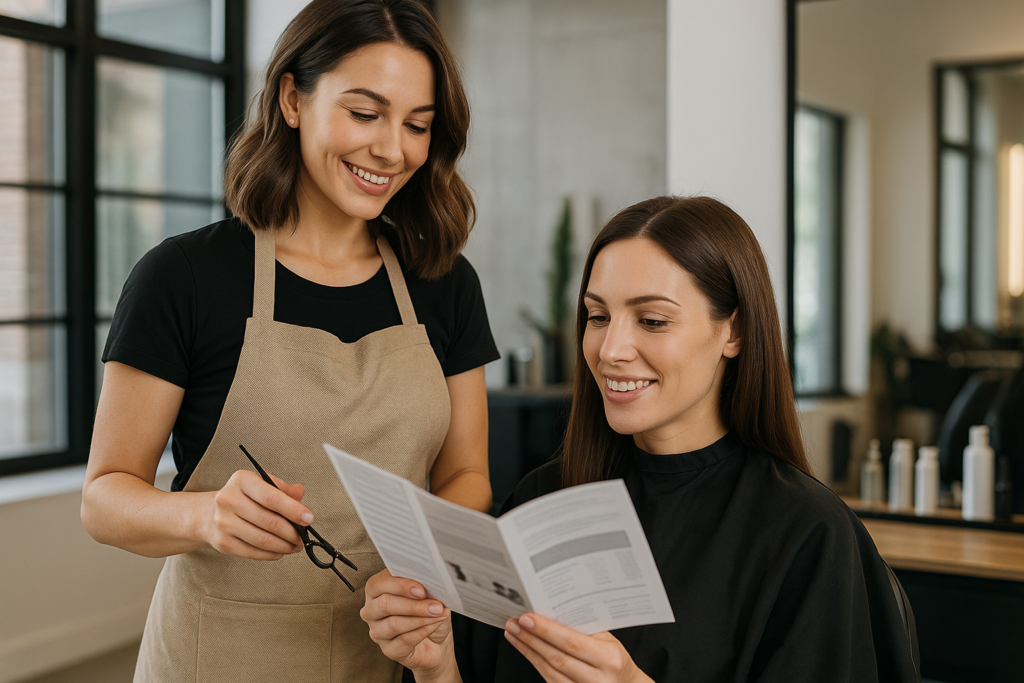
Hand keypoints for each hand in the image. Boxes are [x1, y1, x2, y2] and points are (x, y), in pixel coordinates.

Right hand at [201, 468, 311, 559]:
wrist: (209, 513)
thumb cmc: (242, 497)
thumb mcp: (261, 485)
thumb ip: (282, 489)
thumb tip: (300, 494)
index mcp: (242, 481)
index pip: (271, 497)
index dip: (293, 510)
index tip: (308, 518)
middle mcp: (228, 500)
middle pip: (269, 521)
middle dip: (292, 532)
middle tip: (303, 536)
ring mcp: (224, 523)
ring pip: (263, 540)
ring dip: (284, 545)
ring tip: (295, 545)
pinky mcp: (223, 543)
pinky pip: (253, 552)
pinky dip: (271, 554)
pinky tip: (280, 551)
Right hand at [360, 570, 458, 680]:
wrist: (436, 641)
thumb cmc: (427, 611)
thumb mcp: (427, 594)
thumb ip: (424, 586)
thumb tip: (432, 584)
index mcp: (376, 590)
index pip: (378, 584)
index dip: (400, 586)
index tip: (422, 589)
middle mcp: (371, 610)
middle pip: (385, 604)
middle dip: (413, 605)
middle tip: (436, 605)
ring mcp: (377, 632)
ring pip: (394, 624)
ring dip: (421, 618)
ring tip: (439, 614)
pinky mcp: (388, 650)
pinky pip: (404, 640)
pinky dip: (423, 631)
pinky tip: (434, 625)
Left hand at [504, 613, 651, 682]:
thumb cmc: (615, 660)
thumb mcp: (608, 641)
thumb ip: (584, 629)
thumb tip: (552, 610)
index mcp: (609, 659)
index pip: (571, 643)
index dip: (546, 631)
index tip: (526, 618)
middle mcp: (597, 679)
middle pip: (556, 658)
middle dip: (531, 639)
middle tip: (514, 623)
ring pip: (549, 671)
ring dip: (528, 650)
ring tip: (514, 633)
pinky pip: (550, 680)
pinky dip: (535, 662)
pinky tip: (526, 649)